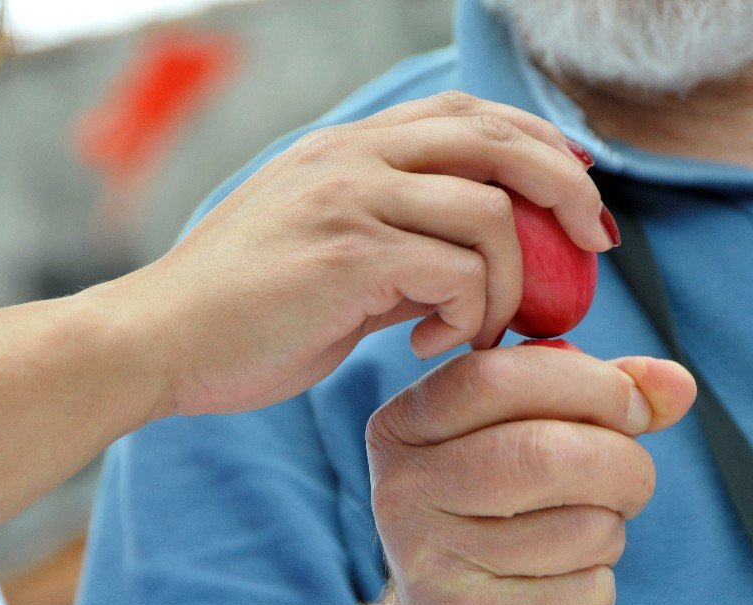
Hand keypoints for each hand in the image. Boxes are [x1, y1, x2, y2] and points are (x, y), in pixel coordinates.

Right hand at [82, 91, 611, 416]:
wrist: (159, 340)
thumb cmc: (247, 309)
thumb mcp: (333, 253)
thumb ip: (401, 243)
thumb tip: (475, 262)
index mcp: (350, 149)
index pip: (468, 114)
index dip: (538, 140)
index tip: (578, 184)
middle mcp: (354, 157)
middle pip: (497, 140)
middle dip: (565, 187)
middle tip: (593, 244)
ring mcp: (351, 198)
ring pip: (489, 213)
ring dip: (514, 280)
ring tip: (485, 327)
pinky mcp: (348, 252)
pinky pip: (456, 271)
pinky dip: (470, 313)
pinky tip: (434, 342)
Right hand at [361, 345, 695, 604]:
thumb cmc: (504, 511)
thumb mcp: (537, 434)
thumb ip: (602, 396)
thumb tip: (676, 383)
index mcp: (404, 425)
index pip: (497, 377)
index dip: (589, 383)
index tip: (634, 408)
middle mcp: (401, 490)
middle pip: (549, 452)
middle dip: (624, 463)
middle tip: (633, 479)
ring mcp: (428, 562)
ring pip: (583, 525)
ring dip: (610, 531)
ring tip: (575, 540)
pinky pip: (586, 589)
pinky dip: (598, 587)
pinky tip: (559, 589)